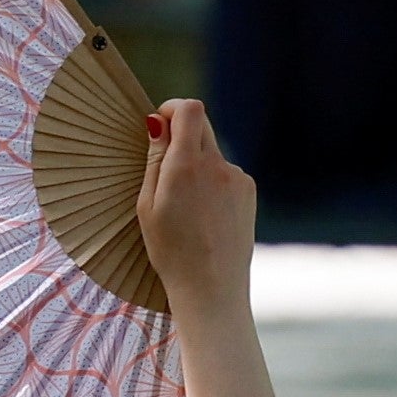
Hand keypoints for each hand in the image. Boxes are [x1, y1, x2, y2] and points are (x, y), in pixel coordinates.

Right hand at [135, 98, 256, 313]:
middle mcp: (218, 165)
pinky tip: (205, 214)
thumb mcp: (148, 205)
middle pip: (202, 125)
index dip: (173, 108)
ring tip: (186, 206)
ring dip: (197, 164)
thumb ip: (155, 159)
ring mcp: (238, 178)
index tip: (160, 123)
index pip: (190, 109)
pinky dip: (213, 182)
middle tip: (167, 166)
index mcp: (187, 166)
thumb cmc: (171, 251)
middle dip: (182, 135)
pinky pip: (226, 173)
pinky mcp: (249, 192)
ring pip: (213, 152)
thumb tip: (158, 122)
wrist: (212, 287)